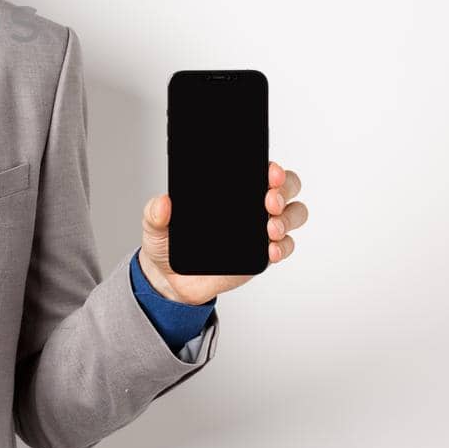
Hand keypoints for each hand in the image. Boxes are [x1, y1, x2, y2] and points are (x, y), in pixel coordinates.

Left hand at [137, 161, 306, 305]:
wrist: (172, 279)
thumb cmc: (169, 243)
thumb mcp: (155, 225)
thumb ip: (155, 213)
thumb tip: (163, 202)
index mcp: (230, 190)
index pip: (260, 170)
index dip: (271, 168)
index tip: (269, 171)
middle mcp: (251, 205)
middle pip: (287, 187)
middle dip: (284, 190)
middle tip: (268, 200)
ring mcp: (260, 229)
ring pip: (293, 214)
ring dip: (287, 219)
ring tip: (270, 229)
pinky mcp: (262, 254)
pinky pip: (286, 247)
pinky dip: (285, 247)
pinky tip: (272, 251)